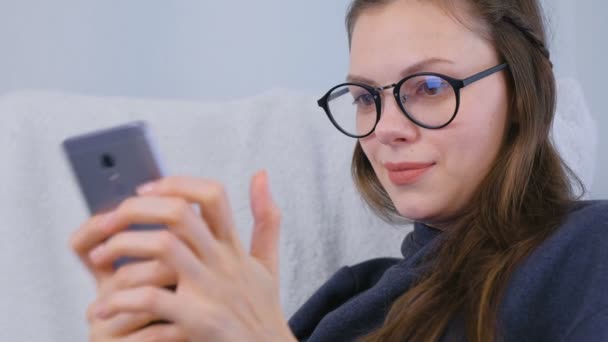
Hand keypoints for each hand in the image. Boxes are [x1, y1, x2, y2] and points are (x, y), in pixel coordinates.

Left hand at [70, 171, 295, 340]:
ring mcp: (211, 290)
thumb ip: (266, 219)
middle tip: (108, 219)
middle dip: (137, 209)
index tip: (145, 188)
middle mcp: (223, 262)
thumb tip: (261, 173)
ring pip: (164, 247)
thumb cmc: (262, 308)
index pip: (212, 195)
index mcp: (233, 246)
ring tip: (99, 256)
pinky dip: (121, 301)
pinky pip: (153, 300)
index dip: (176, 183)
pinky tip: (103, 307)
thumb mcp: (268, 262)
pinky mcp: (200, 322)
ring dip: (124, 245)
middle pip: (179, 214)